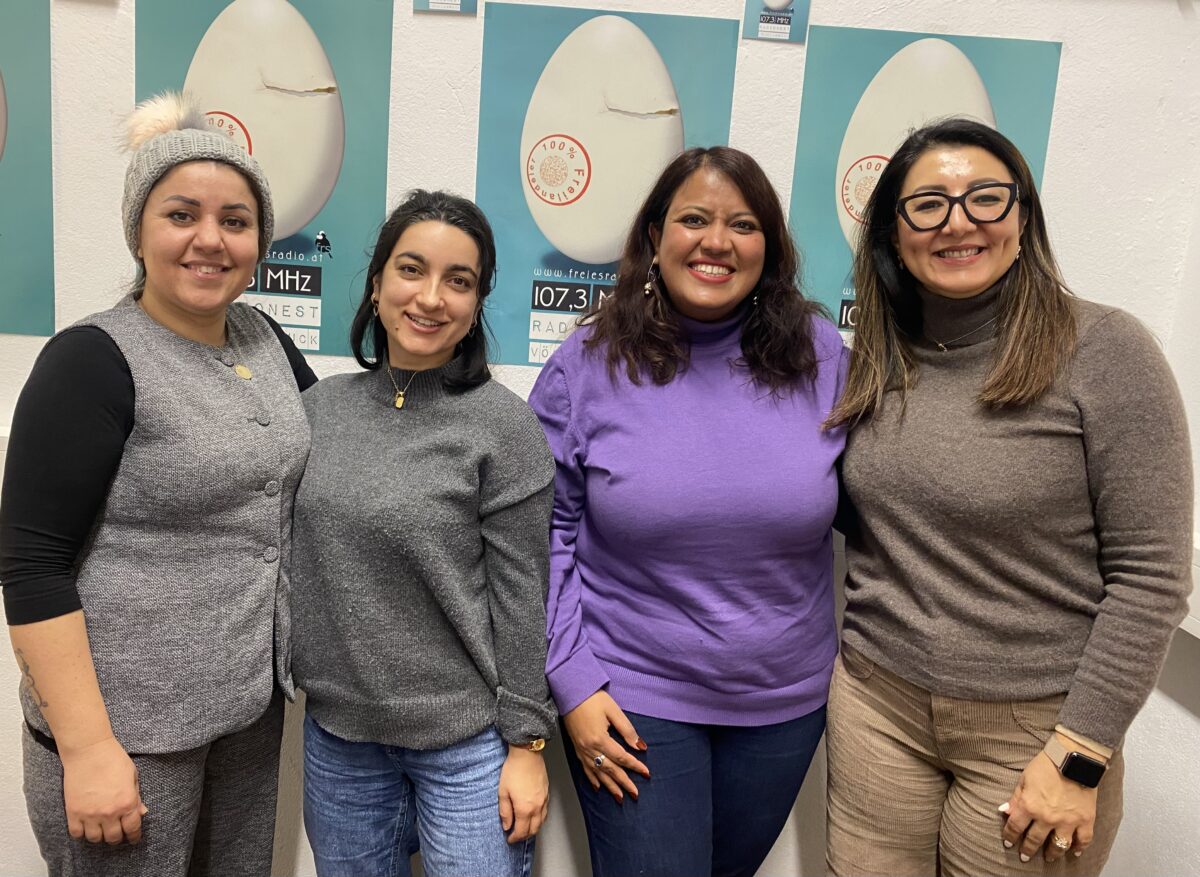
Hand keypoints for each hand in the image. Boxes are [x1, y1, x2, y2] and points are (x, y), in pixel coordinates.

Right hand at [59, 735, 147, 844]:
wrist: (89, 751)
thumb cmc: (113, 759)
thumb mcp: (133, 776)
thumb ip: (136, 797)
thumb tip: (141, 812)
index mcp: (127, 802)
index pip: (133, 829)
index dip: (134, 836)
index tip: (133, 839)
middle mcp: (109, 812)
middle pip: (113, 837)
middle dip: (117, 838)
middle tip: (117, 834)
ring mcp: (90, 814)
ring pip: (95, 838)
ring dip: (99, 836)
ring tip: (101, 831)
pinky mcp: (73, 812)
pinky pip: (77, 833)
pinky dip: (82, 833)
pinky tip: (86, 827)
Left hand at [498, 746, 548, 842]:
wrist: (527, 754)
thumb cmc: (514, 769)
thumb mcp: (503, 792)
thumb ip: (505, 812)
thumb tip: (506, 825)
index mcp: (525, 808)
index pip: (521, 831)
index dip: (514, 838)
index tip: (509, 838)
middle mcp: (537, 807)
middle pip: (533, 829)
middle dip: (524, 836)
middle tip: (516, 836)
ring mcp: (543, 800)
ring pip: (541, 822)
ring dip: (533, 828)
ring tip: (524, 828)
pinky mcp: (547, 793)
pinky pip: (545, 812)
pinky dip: (539, 819)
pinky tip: (533, 816)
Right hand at [562, 690, 649, 802]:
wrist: (569, 691)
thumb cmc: (591, 697)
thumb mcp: (613, 710)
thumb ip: (627, 730)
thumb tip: (639, 746)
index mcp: (600, 738)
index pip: (622, 757)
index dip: (635, 766)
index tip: (646, 773)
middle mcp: (589, 748)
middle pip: (610, 769)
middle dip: (624, 783)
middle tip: (635, 794)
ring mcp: (581, 750)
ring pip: (597, 773)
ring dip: (610, 786)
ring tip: (620, 798)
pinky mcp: (576, 748)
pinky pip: (585, 769)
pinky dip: (593, 780)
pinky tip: (598, 787)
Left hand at [1000, 737, 1101, 862]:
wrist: (1073, 759)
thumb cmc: (1046, 765)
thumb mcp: (1024, 779)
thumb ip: (1016, 798)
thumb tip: (1005, 812)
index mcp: (1029, 806)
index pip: (1015, 827)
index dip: (1010, 836)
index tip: (1008, 843)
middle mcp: (1047, 818)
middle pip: (1035, 840)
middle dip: (1027, 850)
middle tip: (1024, 856)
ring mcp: (1067, 821)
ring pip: (1058, 846)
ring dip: (1052, 854)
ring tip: (1048, 858)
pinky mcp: (1085, 820)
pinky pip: (1083, 840)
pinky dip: (1080, 848)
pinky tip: (1075, 852)